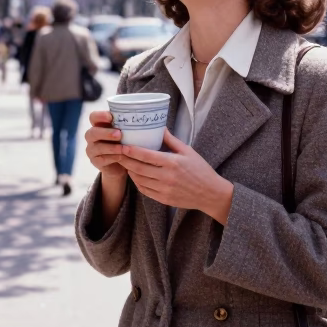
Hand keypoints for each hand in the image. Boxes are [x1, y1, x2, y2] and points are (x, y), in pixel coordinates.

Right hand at [83, 110, 126, 181]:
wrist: (122, 164)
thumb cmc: (126, 142)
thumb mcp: (127, 132)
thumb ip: (128, 125)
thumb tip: (143, 115)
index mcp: (99, 125)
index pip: (94, 117)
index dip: (100, 116)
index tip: (110, 117)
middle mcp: (93, 136)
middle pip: (93, 132)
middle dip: (106, 133)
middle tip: (119, 134)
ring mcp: (92, 149)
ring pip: (97, 147)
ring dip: (111, 147)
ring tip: (123, 148)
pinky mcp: (95, 161)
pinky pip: (102, 159)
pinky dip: (112, 157)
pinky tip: (121, 157)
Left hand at [118, 129, 233, 223]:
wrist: (210, 194)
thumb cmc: (200, 170)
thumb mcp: (188, 151)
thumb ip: (171, 140)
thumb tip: (159, 126)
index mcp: (172, 163)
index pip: (146, 156)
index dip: (132, 151)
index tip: (122, 145)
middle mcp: (166, 177)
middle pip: (139, 168)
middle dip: (125, 160)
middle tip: (117, 153)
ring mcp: (164, 190)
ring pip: (139, 180)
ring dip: (130, 171)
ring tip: (124, 162)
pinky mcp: (163, 199)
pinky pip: (144, 190)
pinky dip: (137, 182)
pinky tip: (135, 175)